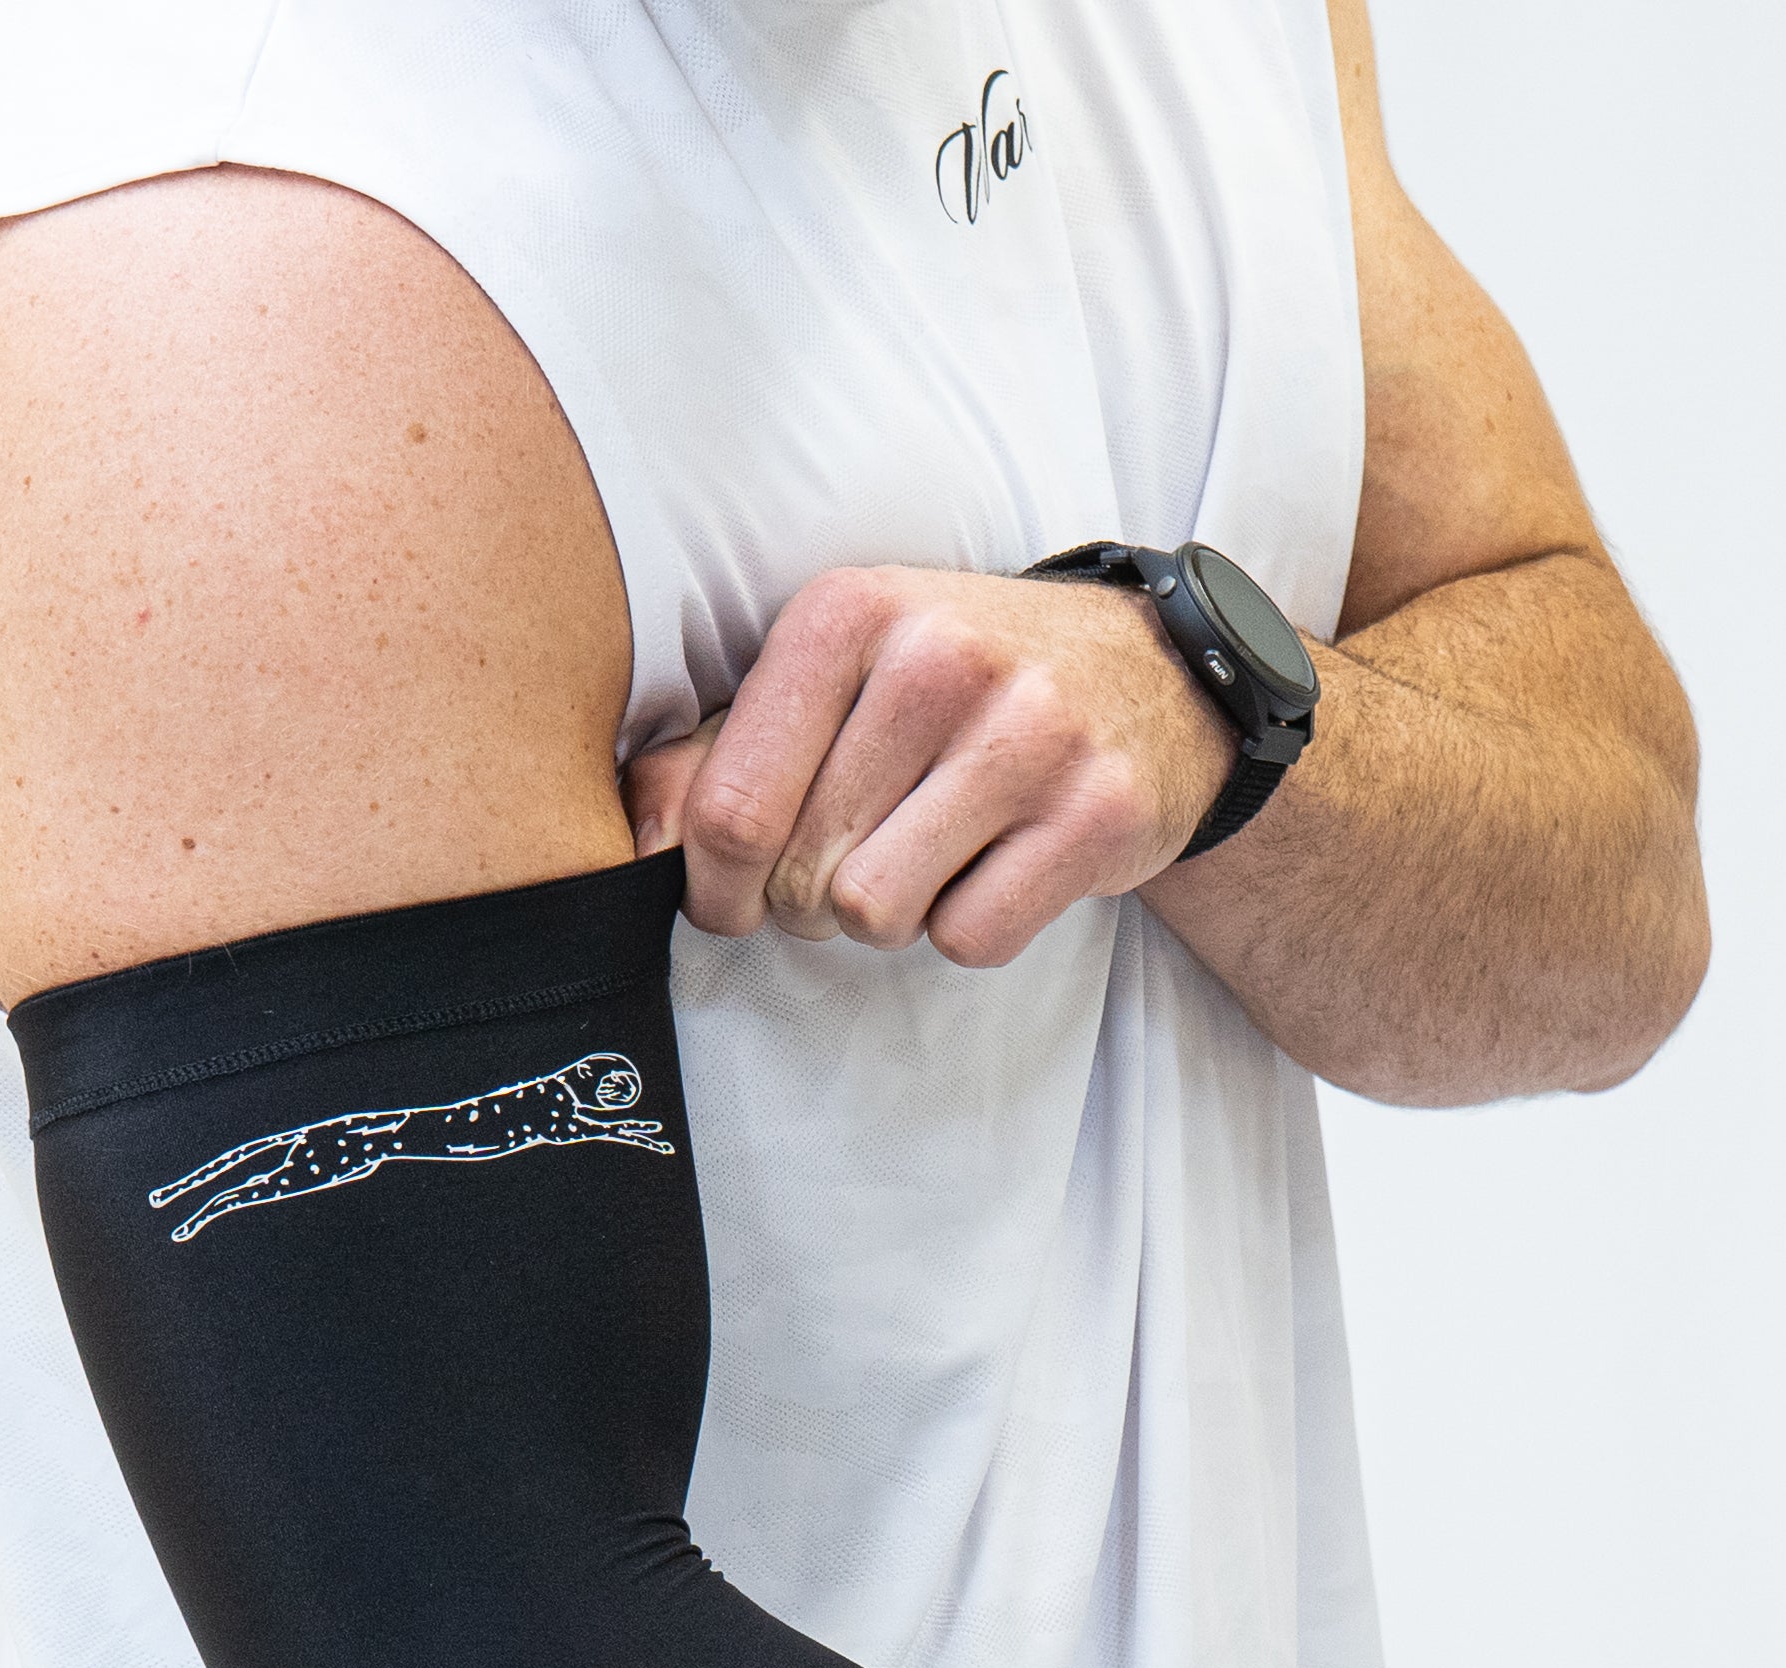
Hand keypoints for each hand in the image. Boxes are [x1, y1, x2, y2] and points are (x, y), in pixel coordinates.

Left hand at [622, 565, 1235, 965]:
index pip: (729, 806)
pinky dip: (971, 928)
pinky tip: (995, 868)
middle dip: (810, 902)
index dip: (712, 885)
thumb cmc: (961, 684)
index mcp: (848, 613)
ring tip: (926, 859)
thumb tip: (632, 842)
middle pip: (803, 875)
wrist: (1153, 674)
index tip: (731, 899)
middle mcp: (939, 661)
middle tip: (856, 864)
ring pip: (880, 914)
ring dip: (891, 917)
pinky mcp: (1098, 813)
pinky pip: (972, 938)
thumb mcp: (837, 673)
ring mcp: (1029, 736)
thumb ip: (719, 750)